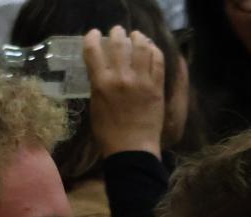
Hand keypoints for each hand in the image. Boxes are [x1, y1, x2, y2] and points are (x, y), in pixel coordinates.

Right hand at [85, 25, 164, 158]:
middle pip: (119, 43)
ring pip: (141, 47)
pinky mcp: (157, 87)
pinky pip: (158, 61)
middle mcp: (121, 78)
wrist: (132, 150)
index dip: (92, 37)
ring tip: (137, 37)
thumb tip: (102, 69)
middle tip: (118, 32)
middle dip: (117, 33)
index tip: (94, 34)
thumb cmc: (109, 133)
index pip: (93, 49)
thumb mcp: (95, 105)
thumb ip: (98, 84)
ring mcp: (141, 81)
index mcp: (101, 83)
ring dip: (138, 38)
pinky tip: (151, 50)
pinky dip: (154, 51)